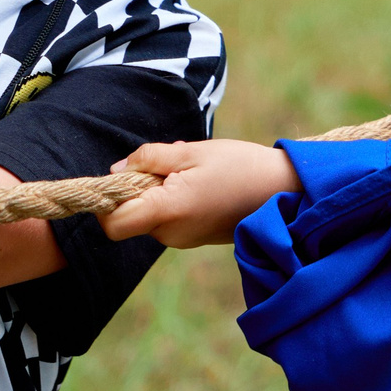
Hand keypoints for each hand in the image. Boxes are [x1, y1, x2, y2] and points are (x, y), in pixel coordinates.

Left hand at [101, 139, 298, 248]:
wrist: (284, 192)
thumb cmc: (240, 166)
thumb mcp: (192, 151)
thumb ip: (150, 158)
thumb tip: (117, 170)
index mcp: (169, 211)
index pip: (112, 223)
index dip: (106, 201)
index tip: (122, 177)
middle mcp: (171, 234)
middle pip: (128, 215)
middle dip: (137, 188)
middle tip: (171, 164)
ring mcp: (182, 240)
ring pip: (147, 214)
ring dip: (157, 191)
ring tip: (191, 171)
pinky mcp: (192, 238)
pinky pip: (166, 218)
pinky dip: (171, 199)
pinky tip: (199, 183)